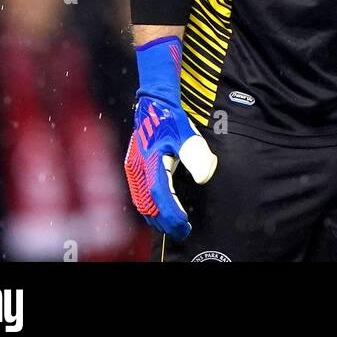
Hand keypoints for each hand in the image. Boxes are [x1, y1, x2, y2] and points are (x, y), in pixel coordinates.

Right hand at [123, 37, 217, 238]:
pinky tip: (159, 213)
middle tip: (182, 232)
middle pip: (148, 205)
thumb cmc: (171, 120)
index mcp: (151, 161)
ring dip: (156, 218)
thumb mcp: (188, 134)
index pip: (161, 196)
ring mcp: (132, 170)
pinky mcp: (132, 169)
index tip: (184, 225)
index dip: (172, 213)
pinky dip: (148, 208)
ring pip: (141, 203)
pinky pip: (138, 196)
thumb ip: (196, 154)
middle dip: (165, 221)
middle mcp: (138, 169)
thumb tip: (204, 177)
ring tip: (172, 227)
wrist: (153, 104)